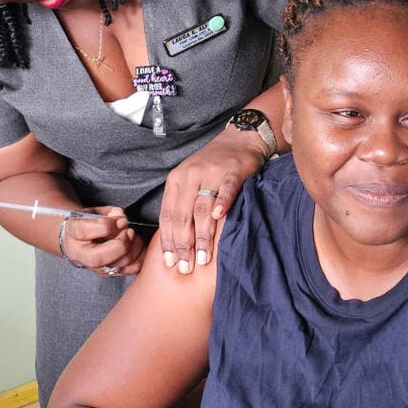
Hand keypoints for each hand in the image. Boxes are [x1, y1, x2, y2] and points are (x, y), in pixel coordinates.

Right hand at [60, 206, 145, 277]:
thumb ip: (108, 213)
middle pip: (101, 256)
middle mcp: (82, 256)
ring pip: (119, 264)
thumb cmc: (87, 223)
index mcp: (73, 235)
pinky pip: (132, 268)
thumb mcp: (93, 212)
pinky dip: (139, 255)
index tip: (121, 220)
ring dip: (132, 247)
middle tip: (128, 229)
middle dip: (121, 241)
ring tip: (132, 234)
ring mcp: (97, 267)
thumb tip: (120, 215)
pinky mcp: (112, 272)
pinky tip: (136, 244)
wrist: (80, 239)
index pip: (86, 232)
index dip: (108, 225)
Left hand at [159, 128, 268, 273]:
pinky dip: (223, 204)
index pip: (168, 215)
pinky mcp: (233, 171)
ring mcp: (212, 173)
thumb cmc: (213, 166)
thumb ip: (183, 205)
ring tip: (203, 257)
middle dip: (183, 244)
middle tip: (185, 267)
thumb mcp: (190, 182)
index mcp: (176, 180)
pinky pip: (227, 189)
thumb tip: (176, 243)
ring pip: (203, 208)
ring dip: (202, 235)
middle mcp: (190, 176)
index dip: (168, 240)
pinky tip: (219, 218)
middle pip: (183, 215)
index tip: (169, 262)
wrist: (240, 140)